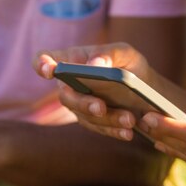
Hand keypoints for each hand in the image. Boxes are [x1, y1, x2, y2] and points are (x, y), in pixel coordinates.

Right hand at [33, 42, 151, 140]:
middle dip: (82, 102)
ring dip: (107, 119)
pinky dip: (114, 131)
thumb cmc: (127, 63)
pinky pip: (99, 128)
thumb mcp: (123, 53)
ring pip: (85, 116)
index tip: (50, 70)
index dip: (42, 64)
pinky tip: (128, 132)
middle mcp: (69, 84)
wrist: (144, 86)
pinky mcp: (92, 122)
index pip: (45, 59)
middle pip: (66, 96)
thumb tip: (94, 65)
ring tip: (130, 119)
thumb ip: (108, 54)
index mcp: (72, 60)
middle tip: (101, 107)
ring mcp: (79, 105)